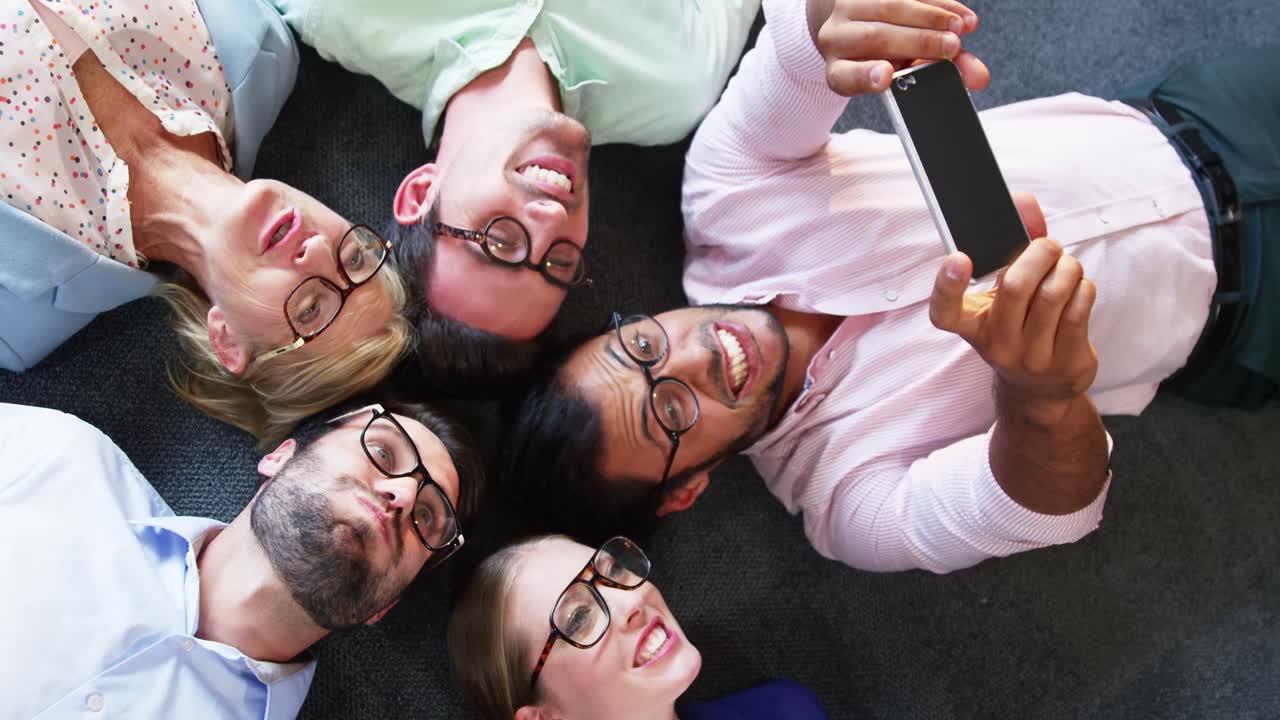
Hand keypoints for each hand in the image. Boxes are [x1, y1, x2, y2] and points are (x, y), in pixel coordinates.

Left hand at [809, 0, 990, 96]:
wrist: (860, 22)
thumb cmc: (885, 56)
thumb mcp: (905, 72)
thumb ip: (937, 75)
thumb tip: (980, 77)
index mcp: (839, 71)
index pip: (846, 77)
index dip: (865, 76)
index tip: (886, 76)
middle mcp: (836, 38)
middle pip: (875, 37)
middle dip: (919, 41)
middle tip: (953, 47)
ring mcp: (848, 7)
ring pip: (888, 7)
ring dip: (930, 16)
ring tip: (960, 28)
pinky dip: (936, 1)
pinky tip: (960, 15)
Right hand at [929, 237, 1098, 416]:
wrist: (1040, 388)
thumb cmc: (1021, 325)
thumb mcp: (1006, 292)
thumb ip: (1015, 243)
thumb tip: (1024, 201)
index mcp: (972, 326)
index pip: (945, 312)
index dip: (947, 285)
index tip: (958, 258)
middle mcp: (996, 344)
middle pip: (1016, 287)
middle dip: (1040, 253)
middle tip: (1048, 247)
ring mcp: (1031, 357)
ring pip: (1054, 293)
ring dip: (1068, 267)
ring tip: (1067, 266)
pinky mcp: (1065, 361)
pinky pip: (1079, 307)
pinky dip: (1083, 286)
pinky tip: (1078, 288)